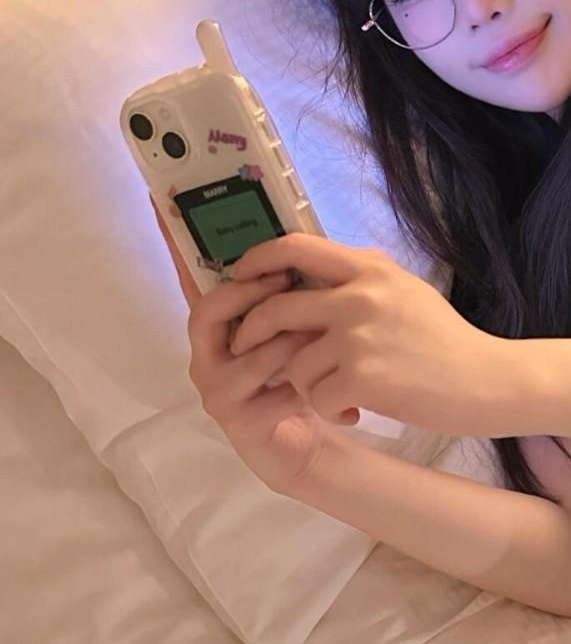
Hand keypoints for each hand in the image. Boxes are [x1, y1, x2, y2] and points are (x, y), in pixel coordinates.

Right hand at [150, 197, 359, 493]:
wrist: (315, 444)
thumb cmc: (304, 377)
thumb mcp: (301, 327)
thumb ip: (290, 291)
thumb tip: (301, 238)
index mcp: (219, 326)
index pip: (191, 279)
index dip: (175, 244)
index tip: (160, 200)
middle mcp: (207, 356)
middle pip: (207, 311)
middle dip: (249, 293)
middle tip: (286, 278)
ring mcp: (218, 390)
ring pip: (249, 354)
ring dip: (290, 342)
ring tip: (322, 337)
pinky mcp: (240, 422)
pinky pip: (275, 393)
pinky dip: (308, 386)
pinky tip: (337, 393)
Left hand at [225, 231, 517, 434]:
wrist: (488, 381)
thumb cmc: (447, 342)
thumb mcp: (406, 291)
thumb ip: (362, 278)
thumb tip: (310, 269)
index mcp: (370, 268)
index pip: (294, 247)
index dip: (257, 260)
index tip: (241, 277)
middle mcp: (360, 296)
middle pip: (275, 308)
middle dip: (253, 334)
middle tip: (252, 353)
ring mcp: (359, 337)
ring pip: (292, 362)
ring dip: (304, 385)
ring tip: (336, 393)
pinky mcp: (362, 377)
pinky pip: (315, 396)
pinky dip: (329, 409)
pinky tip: (354, 411)